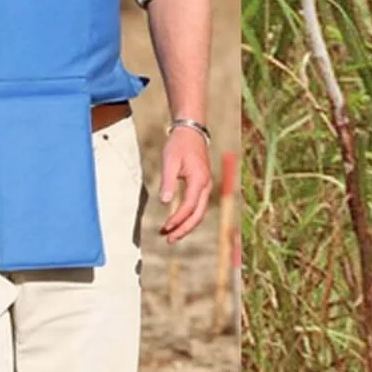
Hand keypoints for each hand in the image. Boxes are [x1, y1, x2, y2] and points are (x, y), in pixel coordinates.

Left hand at [158, 125, 211, 243]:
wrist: (191, 131)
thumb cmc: (179, 144)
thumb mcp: (170, 161)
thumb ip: (167, 182)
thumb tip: (165, 202)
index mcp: (199, 180)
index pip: (189, 206)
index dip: (177, 219)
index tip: (165, 228)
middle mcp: (206, 185)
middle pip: (198, 215)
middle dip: (184, 229)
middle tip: (169, 240)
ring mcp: (206, 185)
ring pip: (200, 212)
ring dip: (186, 225)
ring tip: (171, 235)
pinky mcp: (203, 185)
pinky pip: (198, 206)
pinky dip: (189, 217)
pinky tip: (177, 222)